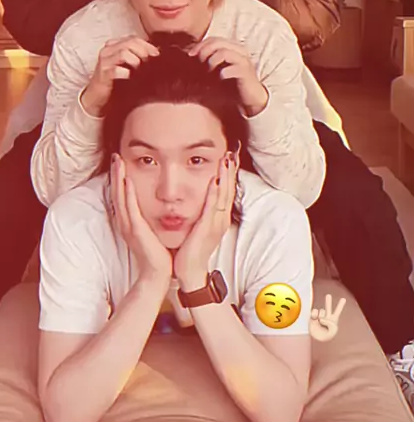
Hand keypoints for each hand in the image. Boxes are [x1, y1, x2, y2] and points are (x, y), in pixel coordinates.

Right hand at [81, 36, 158, 115]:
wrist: (97, 97)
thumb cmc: (115, 81)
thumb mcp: (127, 65)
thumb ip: (137, 56)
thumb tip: (157, 53)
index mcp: (113, 45)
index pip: (133, 38)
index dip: (148, 45)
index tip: (157, 55)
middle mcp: (107, 50)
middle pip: (130, 43)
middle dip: (144, 52)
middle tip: (152, 62)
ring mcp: (104, 62)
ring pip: (124, 53)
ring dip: (136, 61)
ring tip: (141, 71)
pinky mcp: (102, 74)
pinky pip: (117, 70)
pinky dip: (127, 73)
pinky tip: (131, 78)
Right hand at [110, 155, 171, 288]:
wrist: (158, 272)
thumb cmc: (157, 251)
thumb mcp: (150, 229)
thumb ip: (148, 217)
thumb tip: (154, 202)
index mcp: (128, 221)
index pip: (121, 195)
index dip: (118, 178)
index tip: (119, 162)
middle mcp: (125, 222)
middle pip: (117, 193)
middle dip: (116, 174)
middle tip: (115, 156)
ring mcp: (129, 226)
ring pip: (121, 197)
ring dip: (119, 179)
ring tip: (118, 162)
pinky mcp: (136, 230)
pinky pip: (131, 209)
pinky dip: (128, 194)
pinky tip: (128, 181)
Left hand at [174, 151, 237, 289]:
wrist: (189, 270)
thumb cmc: (193, 247)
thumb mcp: (201, 225)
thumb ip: (203, 210)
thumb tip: (201, 196)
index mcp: (220, 217)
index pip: (227, 190)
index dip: (229, 173)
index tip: (230, 156)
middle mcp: (221, 219)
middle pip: (229, 189)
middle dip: (230, 170)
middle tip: (232, 151)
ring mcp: (216, 224)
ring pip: (223, 195)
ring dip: (225, 177)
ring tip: (226, 159)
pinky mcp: (207, 228)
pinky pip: (212, 208)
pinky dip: (214, 193)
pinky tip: (214, 181)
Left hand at [189, 37, 267, 116]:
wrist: (250, 97)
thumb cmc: (231, 82)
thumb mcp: (218, 68)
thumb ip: (208, 60)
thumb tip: (190, 54)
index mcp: (232, 48)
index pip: (213, 39)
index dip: (200, 45)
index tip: (190, 55)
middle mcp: (239, 51)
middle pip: (218, 42)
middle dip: (204, 51)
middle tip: (199, 62)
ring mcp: (244, 61)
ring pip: (224, 52)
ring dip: (212, 61)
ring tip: (209, 70)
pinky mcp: (246, 73)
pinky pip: (233, 69)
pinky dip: (224, 73)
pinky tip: (220, 78)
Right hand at [309, 294, 346, 341]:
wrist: (318, 339)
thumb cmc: (327, 335)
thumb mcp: (333, 329)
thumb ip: (329, 322)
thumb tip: (321, 318)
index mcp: (333, 319)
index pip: (337, 311)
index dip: (340, 305)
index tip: (344, 299)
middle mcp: (326, 316)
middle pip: (328, 307)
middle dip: (328, 302)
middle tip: (328, 295)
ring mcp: (319, 316)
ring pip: (321, 310)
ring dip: (322, 315)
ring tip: (320, 322)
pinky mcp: (313, 317)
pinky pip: (314, 311)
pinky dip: (315, 314)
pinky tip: (315, 319)